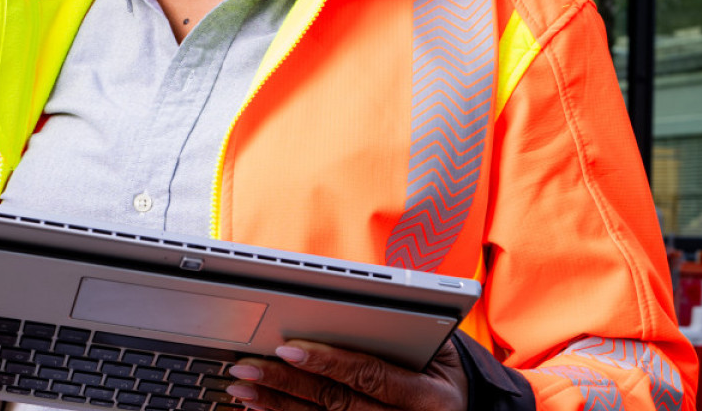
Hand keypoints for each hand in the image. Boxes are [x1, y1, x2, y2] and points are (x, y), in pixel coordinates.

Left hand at [224, 339, 467, 410]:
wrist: (459, 410)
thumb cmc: (443, 370)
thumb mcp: (440, 348)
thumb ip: (403, 329)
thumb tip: (353, 301)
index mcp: (427, 397)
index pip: (370, 375)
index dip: (329, 362)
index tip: (289, 346)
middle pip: (337, 402)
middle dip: (287, 383)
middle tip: (248, 365)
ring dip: (277, 404)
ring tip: (242, 386)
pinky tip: (260, 405)